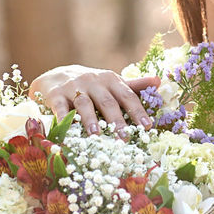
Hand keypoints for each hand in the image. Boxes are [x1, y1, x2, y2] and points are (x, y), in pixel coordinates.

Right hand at [28, 65, 160, 135]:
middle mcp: (93, 81)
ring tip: (96, 135)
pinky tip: (68, 133)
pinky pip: (60, 108)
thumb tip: (158, 82)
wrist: (56, 75)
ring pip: (84, 104)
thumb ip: (133, 85)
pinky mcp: (55, 94)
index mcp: (110, 79)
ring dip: (90, 119)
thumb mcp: (110, 82)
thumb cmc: (90, 84)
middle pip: (107, 101)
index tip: (147, 126)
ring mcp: (73, 87)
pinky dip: (64, 120)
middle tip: (124, 138)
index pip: (127, 95)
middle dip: (116, 120)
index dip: (137, 110)